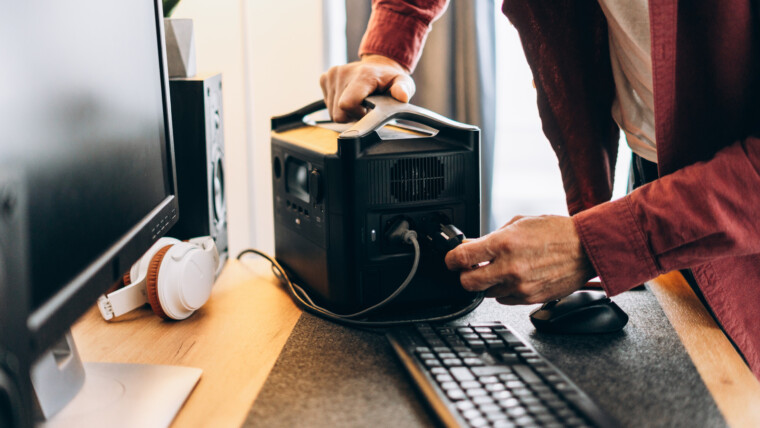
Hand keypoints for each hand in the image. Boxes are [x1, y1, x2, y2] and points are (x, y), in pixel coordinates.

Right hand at [319, 54, 415, 121]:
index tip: (367, 111)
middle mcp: (343, 73)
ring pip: (332, 111)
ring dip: (345, 111)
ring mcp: (332, 75)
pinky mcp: (324, 78)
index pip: (346, 104)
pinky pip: (327, 103)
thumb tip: (402, 96)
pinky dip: (337, 104)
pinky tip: (349, 96)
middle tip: (364, 107)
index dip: (356, 115)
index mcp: (362, 76)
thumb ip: (403, 89)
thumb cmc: (389, 78)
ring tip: (358, 101)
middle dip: (351, 115)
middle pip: (338, 113)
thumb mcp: (403, 82)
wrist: (378, 65)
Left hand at [445, 215, 594, 304]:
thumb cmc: (556, 232)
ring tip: (500, 270)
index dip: (450, 259)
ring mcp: (519, 286)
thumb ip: (492, 236)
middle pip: (467, 283)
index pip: (461, 257)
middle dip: (465, 276)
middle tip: (470, 269)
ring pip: (486, 293)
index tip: (451, 260)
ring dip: (487, 283)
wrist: (586, 248)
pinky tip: (514, 278)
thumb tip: (472, 245)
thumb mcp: (519, 224)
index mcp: (503, 244)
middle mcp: (509, 268)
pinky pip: (505, 300)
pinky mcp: (530, 299)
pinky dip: (504, 291)